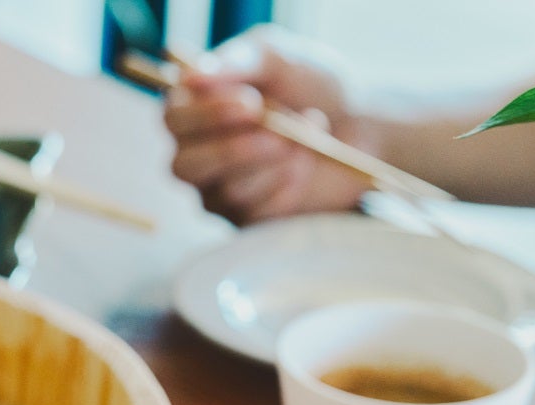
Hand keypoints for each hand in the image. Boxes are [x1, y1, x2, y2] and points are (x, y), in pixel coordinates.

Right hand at [164, 27, 372, 223]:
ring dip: (276, 160)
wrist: (360, 121)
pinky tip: (308, 160)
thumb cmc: (309, 83)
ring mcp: (221, 192)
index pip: (174, 121)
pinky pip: (259, 211)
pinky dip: (290, 181)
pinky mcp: (251, 219)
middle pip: (185, 167)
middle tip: (277, 133)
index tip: (251, 103)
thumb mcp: (278, 56)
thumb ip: (238, 61)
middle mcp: (198, 155)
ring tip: (308, 131)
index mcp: (194, 112)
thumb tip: (192, 76)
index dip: (207, 116)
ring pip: (228, 190)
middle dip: (232, 151)